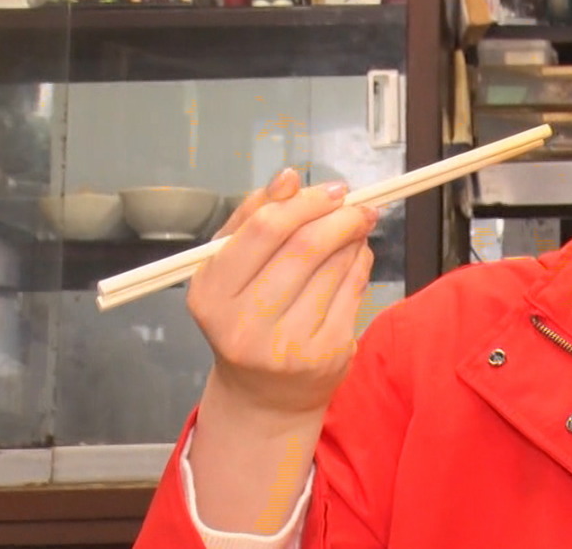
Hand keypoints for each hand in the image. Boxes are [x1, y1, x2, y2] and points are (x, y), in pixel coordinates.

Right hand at [187, 168, 377, 417]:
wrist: (264, 395)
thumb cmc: (246, 317)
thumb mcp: (231, 269)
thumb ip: (254, 218)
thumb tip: (289, 177)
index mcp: (211, 293)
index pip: (263, 229)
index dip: (305, 202)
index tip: (333, 190)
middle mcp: (243, 324)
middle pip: (304, 246)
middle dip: (339, 217)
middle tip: (358, 206)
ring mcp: (287, 344)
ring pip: (335, 266)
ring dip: (353, 238)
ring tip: (354, 231)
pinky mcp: (325, 355)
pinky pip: (354, 290)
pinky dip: (360, 265)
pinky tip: (354, 260)